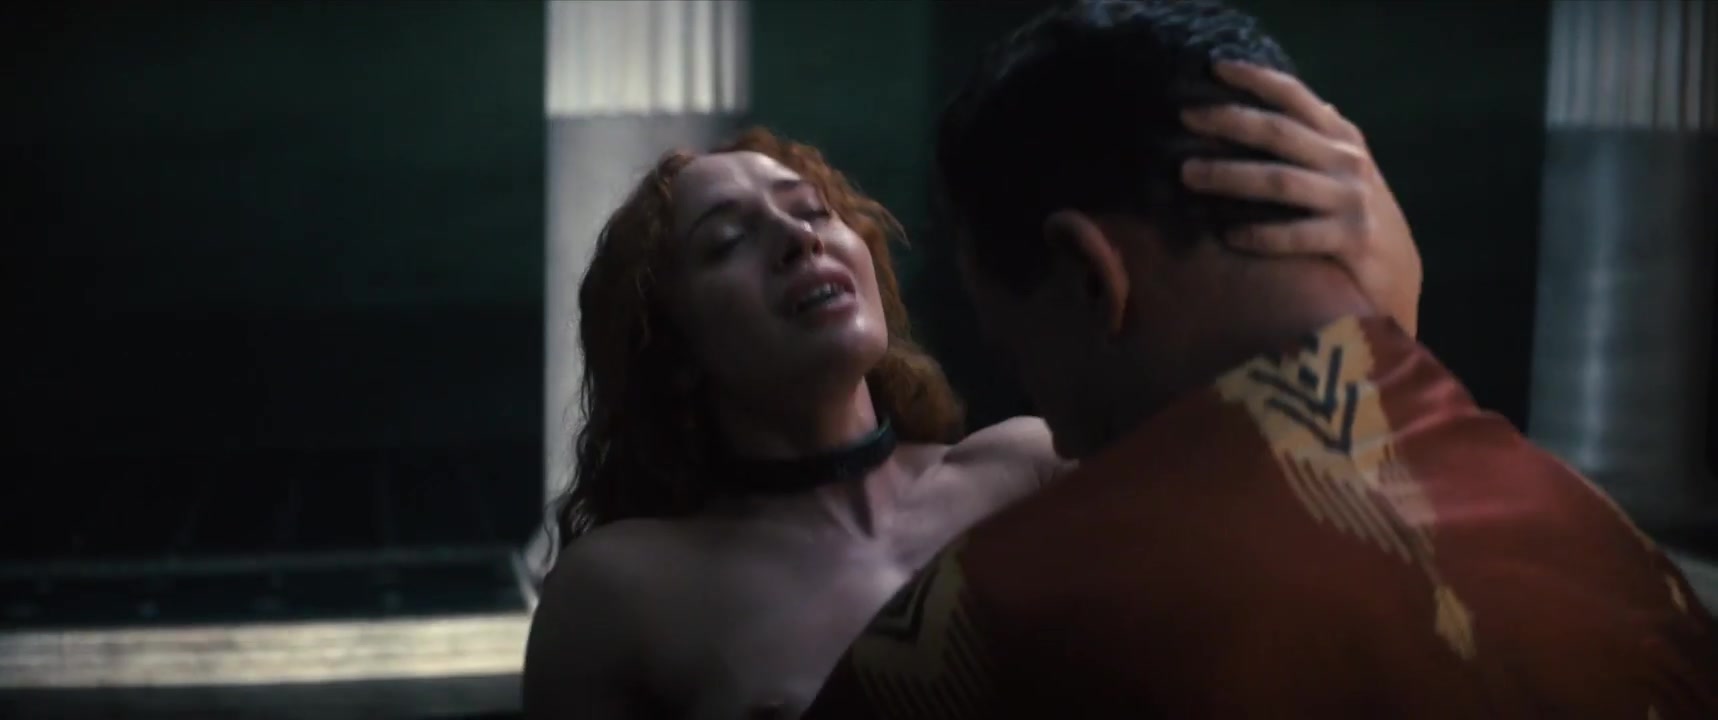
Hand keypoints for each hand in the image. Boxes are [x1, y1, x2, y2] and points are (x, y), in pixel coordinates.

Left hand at [1178, 61, 1422, 337]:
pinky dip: (1260, 235)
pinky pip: (1296, 235)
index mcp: (1342, 137)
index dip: (1257, 79)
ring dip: (1229, 176)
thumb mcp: (1343, 167)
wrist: (1398, 271)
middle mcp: (1347, 162)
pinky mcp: (1351, 240)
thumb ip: (1318, 136)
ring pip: (1280, 182)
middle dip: (1230, 121)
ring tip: (1188, 174)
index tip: (1216, 67)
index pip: (1296, 97)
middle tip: (1186, 117)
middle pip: (1280, 133)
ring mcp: (1350, 200)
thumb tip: (1289, 100)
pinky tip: (1228, 236)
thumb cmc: (1356, 213)